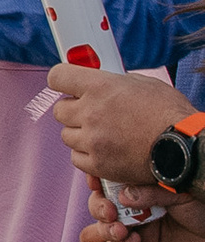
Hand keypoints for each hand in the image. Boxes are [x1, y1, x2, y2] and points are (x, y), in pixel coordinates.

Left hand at [49, 66, 183, 185]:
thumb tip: (102, 81)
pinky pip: (76, 158)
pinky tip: (103, 150)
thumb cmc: (170, 114)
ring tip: (102, 133)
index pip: (57, 77)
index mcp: (100, 86)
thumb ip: (115, 83)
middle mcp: (91, 112)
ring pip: (67, 135)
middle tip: (89, 112)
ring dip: (80, 134)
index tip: (65, 84)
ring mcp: (93, 140)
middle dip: (73, 110)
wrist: (184, 148)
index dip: (61, 80)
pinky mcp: (98, 164)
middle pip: (59, 110)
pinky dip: (86, 155)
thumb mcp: (143, 84)